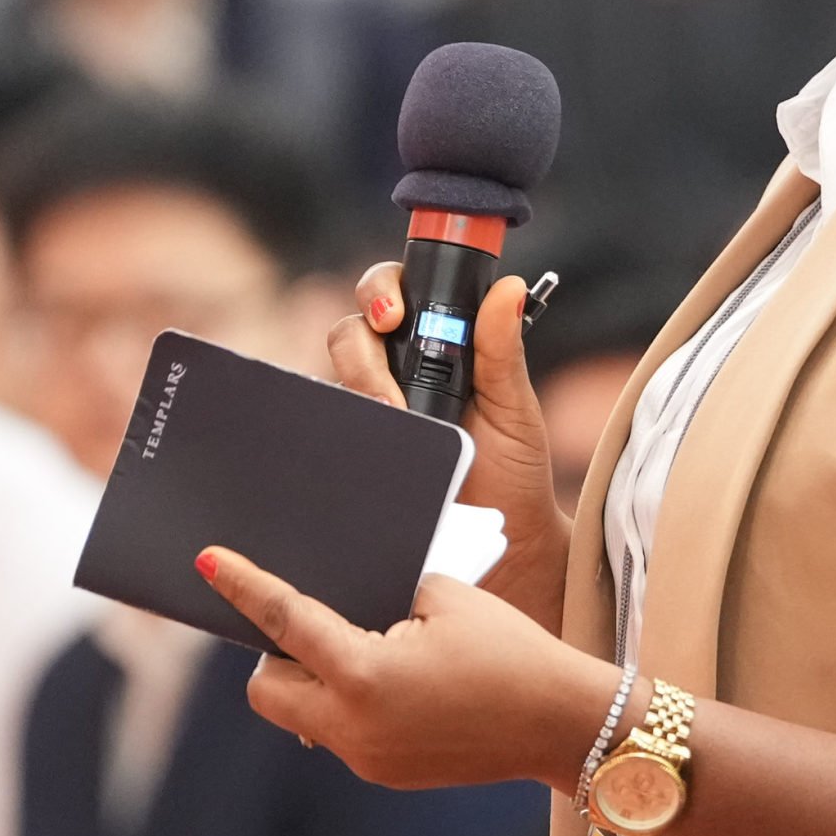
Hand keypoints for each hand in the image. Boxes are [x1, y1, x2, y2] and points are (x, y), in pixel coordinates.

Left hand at [196, 549, 614, 799]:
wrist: (561, 723)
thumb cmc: (508, 648)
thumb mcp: (440, 596)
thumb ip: (379, 590)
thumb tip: (336, 591)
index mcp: (364, 674)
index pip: (284, 621)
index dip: (243, 587)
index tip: (208, 562)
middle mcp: (353, 726)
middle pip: (266, 689)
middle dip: (274, 654)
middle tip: (312, 621)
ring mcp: (366, 758)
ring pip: (299, 715)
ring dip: (311, 680)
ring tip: (361, 648)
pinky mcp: (385, 773)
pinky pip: (339, 732)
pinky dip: (346, 703)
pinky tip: (391, 680)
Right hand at [328, 267, 571, 628]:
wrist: (503, 547)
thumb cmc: (513, 471)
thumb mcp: (513, 407)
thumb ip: (502, 348)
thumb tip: (509, 288)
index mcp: (432, 345)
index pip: (392, 294)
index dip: (381, 291)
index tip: (394, 316)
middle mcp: (392, 371)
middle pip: (351, 334)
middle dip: (362, 351)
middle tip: (390, 391)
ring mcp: (366, 412)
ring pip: (330, 378)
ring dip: (354, 391)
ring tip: (393, 423)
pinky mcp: (349, 454)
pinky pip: (322, 431)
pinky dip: (332, 432)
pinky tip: (359, 447)